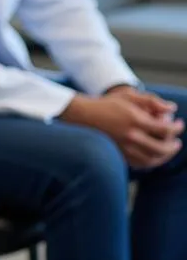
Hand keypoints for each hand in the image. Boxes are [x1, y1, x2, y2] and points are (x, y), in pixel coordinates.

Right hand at [64, 89, 182, 167]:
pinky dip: (151, 162)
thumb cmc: (106, 104)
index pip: (165, 129)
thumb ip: (151, 100)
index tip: (179, 124)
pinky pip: (140, 164)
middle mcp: (130, 136)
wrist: (83, 116)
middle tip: (177, 142)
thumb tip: (172, 108)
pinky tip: (153, 156)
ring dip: (164, 157)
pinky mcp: (119, 154)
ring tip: (168, 151)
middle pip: (162, 149)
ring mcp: (124, 148)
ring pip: (152, 160)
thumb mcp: (128, 96)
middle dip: (174, 146)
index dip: (177, 128)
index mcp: (135, 120)